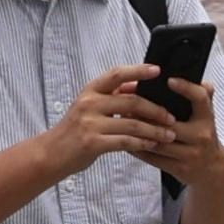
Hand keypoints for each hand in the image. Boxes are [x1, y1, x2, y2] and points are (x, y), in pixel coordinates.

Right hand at [45, 61, 188, 185]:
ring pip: (132, 124)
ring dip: (154, 130)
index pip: (117, 74)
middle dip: (156, 110)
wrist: (52, 153)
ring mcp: (90, 123)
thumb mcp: (88, 106)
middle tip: (171, 117)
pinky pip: (125, 142)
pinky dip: (142, 143)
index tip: (157, 70)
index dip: (138, 70)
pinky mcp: (93, 143)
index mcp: (90, 90)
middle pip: (131, 101)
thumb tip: (136, 86)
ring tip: (169, 135)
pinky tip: (151, 145)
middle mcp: (90, 103)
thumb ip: (110, 96)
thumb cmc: (74, 129)